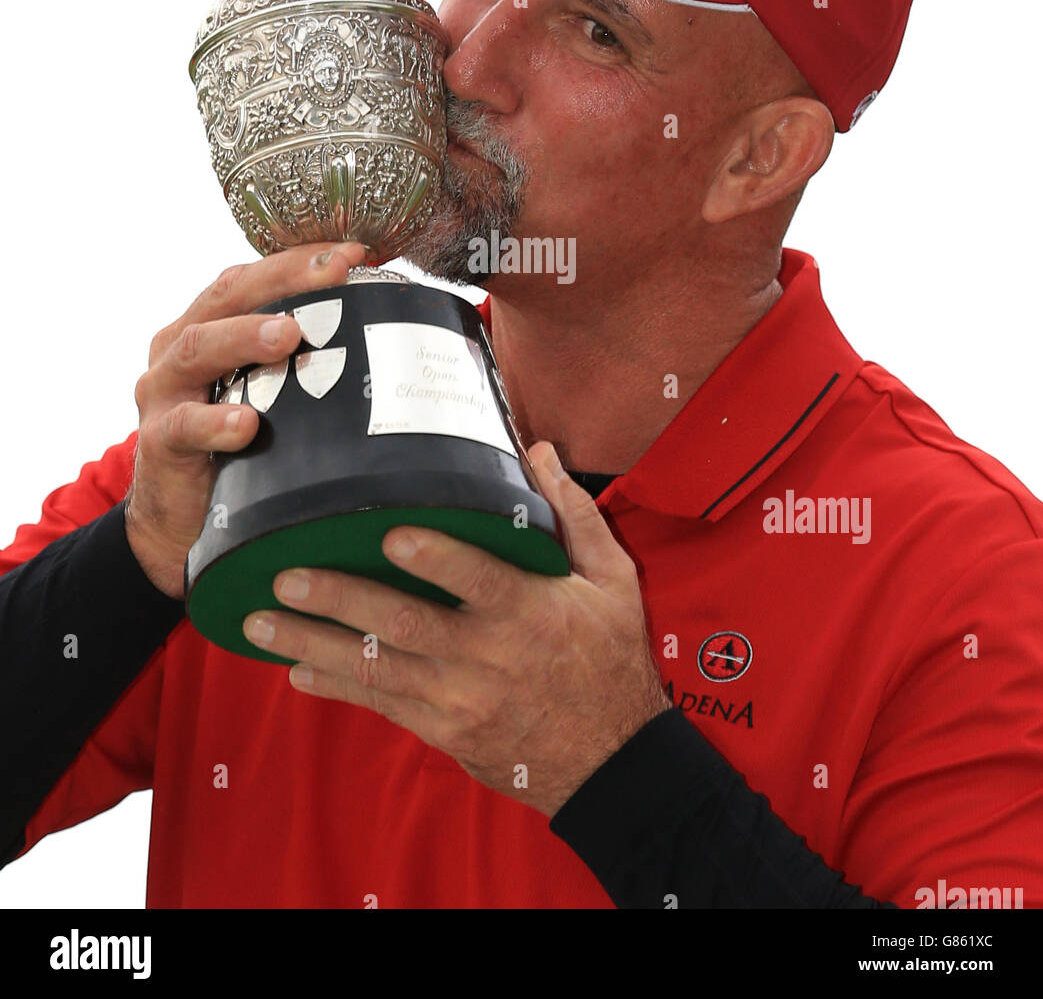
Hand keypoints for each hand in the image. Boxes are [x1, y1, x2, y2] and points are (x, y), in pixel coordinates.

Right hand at [125, 240, 368, 597]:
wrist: (181, 521)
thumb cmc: (234, 444)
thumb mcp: (265, 393)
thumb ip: (300, 362)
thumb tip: (383, 335)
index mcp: (208, 325)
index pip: (252, 277)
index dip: (299, 260)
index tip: (353, 253)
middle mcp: (179, 347)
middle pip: (227, 297)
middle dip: (282, 278)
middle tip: (334, 272)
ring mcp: (164, 392)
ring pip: (198, 348)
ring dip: (245, 337)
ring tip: (289, 335)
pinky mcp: (159, 441)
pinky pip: (185, 426)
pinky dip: (216, 421)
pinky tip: (247, 423)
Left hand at [243, 442, 671, 815]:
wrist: (612, 761)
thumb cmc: (609, 660)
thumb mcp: (612, 582)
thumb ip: (572, 516)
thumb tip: (538, 452)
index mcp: (531, 611)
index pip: (479, 580)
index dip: (436, 560)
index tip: (390, 536)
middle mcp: (489, 656)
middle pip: (404, 624)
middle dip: (340, 599)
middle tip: (285, 574)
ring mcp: (461, 699)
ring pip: (376, 669)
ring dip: (314, 644)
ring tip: (261, 620)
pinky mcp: (444, 730)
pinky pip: (380, 704)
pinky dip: (335, 686)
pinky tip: (295, 670)